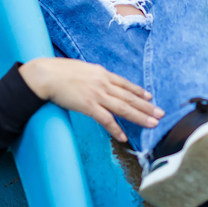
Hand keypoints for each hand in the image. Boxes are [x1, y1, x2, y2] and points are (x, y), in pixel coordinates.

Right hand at [18, 58, 163, 142]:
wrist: (46, 75)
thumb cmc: (60, 72)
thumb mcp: (83, 70)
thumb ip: (94, 76)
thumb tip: (99, 82)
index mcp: (102, 73)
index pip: (125, 84)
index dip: (139, 91)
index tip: (150, 97)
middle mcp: (103, 83)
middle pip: (130, 97)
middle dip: (147, 107)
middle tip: (161, 114)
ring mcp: (97, 94)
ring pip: (123, 108)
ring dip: (139, 117)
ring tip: (152, 125)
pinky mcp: (88, 105)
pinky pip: (105, 119)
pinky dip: (115, 129)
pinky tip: (123, 137)